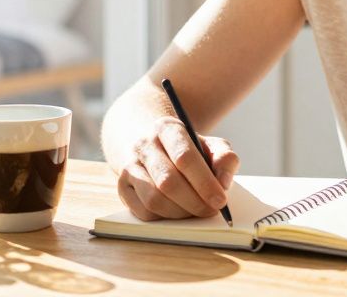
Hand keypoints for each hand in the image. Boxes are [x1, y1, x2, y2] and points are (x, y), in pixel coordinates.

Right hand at [116, 116, 238, 220]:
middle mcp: (144, 144)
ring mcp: (129, 166)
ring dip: (180, 213)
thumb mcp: (209, 145)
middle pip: (168, 181)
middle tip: (211, 211)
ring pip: (154, 199)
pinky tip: (178, 212)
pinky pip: (143, 212)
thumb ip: (224, 158)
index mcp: (167, 128)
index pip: (185, 157)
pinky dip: (165, 218)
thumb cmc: (187, 149)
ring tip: (196, 211)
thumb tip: (223, 182)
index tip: (220, 200)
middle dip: (194, 202)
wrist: (152, 146)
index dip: (204, 182)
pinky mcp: (122, 187)